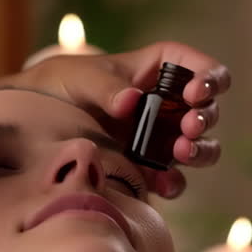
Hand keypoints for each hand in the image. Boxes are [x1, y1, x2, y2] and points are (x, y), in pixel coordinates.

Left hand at [4, 42, 229, 197]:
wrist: (42, 120)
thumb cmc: (67, 84)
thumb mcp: (82, 77)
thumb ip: (106, 87)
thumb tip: (131, 102)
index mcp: (162, 69)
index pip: (201, 67)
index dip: (208, 78)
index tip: (193, 92)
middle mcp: (171, 103)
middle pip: (208, 109)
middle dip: (203, 118)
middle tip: (188, 126)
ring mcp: (164, 137)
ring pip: (202, 146)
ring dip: (200, 150)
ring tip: (182, 152)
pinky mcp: (152, 167)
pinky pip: (175, 178)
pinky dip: (175, 182)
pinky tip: (163, 183)